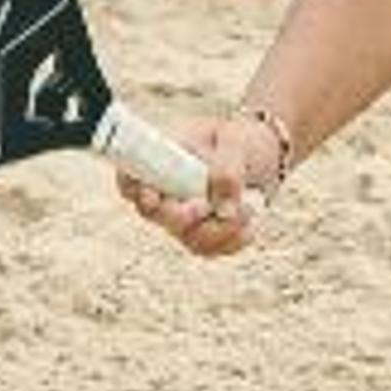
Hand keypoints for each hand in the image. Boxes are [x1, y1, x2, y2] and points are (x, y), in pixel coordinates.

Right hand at [117, 113, 279, 256]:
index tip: (152, 196)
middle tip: (206, 205)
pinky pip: (211, 249)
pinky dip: (234, 239)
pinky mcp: (201, 235)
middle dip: (183, 216)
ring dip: (220, 228)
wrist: (261, 156)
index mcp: (162, 158)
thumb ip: (227, 169)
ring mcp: (181, 217)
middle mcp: (165, 191)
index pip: (130, 178)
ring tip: (246, 207)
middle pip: (154, 216)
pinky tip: (247, 220)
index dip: (133, 189)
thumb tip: (223, 209)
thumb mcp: (235, 141)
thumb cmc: (238, 141)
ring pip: (188, 239)